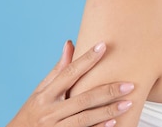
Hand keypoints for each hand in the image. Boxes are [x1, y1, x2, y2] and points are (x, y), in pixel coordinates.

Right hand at [7, 40, 134, 126]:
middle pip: (82, 98)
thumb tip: (70, 43)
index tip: (103, 46)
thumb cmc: (32, 112)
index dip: (86, 59)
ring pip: (85, 118)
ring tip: (128, 103)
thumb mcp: (40, 92)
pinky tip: (115, 122)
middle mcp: (49, 111)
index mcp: (45, 95)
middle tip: (129, 84)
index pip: (69, 73)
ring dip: (108, 111)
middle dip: (107, 91)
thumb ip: (58, 71)